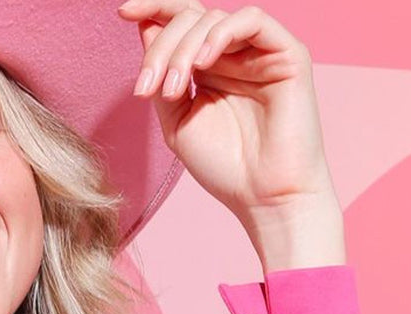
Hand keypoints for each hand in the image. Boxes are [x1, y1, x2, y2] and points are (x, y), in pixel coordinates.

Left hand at [119, 0, 338, 229]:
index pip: (180, 21)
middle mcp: (234, 53)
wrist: (265, 198)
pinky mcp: (287, 53)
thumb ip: (162, 79)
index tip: (123, 12)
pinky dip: (220, 34)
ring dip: (183, 49)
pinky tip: (203, 63)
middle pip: (190, 18)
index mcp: (209, 67)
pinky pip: (251, 20)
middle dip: (162, 47)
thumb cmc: (225, 167)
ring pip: (213, 19)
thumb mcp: (177, 123)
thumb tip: (146, 28)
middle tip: (148, 88)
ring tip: (174, 91)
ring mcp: (260, 51)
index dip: (153, 8)